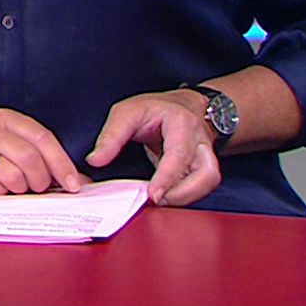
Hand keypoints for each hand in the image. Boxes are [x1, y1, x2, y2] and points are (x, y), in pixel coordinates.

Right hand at [0, 109, 84, 195]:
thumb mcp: (10, 140)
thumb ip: (43, 156)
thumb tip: (80, 182)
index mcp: (5, 119)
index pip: (42, 139)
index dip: (62, 164)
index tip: (73, 185)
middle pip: (30, 159)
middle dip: (42, 180)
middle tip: (39, 188)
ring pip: (14, 176)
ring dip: (21, 188)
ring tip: (14, 186)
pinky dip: (1, 194)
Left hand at [87, 90, 220, 206]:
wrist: (183, 105)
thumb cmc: (155, 108)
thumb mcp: (127, 112)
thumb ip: (111, 136)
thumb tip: (95, 160)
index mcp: (181, 123)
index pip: (179, 154)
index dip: (167, 177)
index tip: (153, 194)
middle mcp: (200, 140)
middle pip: (206, 173)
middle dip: (182, 193)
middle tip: (155, 200)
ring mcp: (207, 154)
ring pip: (210, 182)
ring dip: (186, 196)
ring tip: (160, 199)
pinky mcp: (205, 166)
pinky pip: (203, 186)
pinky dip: (186, 194)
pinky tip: (166, 196)